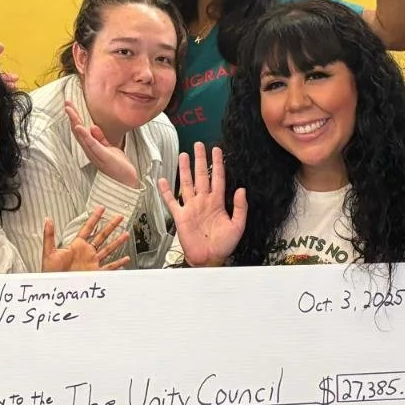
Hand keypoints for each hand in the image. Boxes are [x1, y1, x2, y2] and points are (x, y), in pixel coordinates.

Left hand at [41, 209, 131, 271]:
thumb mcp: (48, 252)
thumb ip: (49, 235)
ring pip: (108, 249)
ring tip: (126, 234)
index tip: (101, 208)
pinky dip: (118, 263)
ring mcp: (93, 263)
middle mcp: (86, 253)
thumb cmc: (51, 272)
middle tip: (119, 217)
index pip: (88, 228)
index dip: (95, 217)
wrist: (56, 287)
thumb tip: (48, 220)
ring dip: (117, 242)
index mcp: (77, 246)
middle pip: (102, 236)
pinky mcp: (96, 273)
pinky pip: (110, 267)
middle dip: (111, 226)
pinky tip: (125, 259)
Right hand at [65, 98, 138, 187]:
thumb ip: (100, 138)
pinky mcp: (103, 157)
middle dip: (72, 117)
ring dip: (76, 123)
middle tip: (66, 104)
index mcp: (92, 148)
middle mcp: (90, 151)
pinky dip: (86, 136)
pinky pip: (93, 145)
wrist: (126, 181)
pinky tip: (81, 127)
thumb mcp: (109, 148)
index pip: (81, 130)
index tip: (70, 105)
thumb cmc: (117, 166)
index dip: (75, 118)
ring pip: (82, 137)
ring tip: (70, 111)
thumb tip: (92, 126)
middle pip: (78, 132)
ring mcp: (96, 154)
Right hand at [156, 144, 247, 266]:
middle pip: (201, 176)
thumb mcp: (237, 226)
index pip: (217, 178)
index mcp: (217, 202)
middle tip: (199, 145)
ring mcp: (191, 208)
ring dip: (185, 170)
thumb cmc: (224, 245)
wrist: (209, 259)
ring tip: (183, 155)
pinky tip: (162, 180)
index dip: (217, 164)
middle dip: (200, 160)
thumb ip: (240, 208)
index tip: (217, 150)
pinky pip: (171, 201)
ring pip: (187, 184)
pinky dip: (166, 191)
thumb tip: (241, 189)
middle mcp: (203, 202)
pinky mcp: (180, 216)